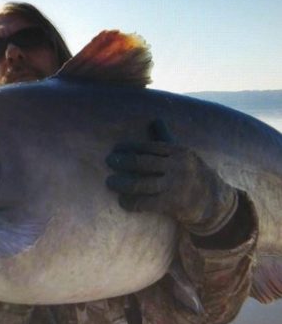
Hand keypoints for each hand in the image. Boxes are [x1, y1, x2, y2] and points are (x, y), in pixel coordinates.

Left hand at [105, 120, 237, 234]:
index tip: (116, 148)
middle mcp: (177, 166)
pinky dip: (131, 202)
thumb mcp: (182, 154)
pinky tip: (122, 201)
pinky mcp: (172, 204)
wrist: (214, 201)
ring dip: (122, 183)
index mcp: (178, 151)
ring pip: (140, 183)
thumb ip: (165, 139)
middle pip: (142, 162)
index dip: (130, 147)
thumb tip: (155, 119)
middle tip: (108, 161)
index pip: (149, 146)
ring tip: (110, 182)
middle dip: (122, 161)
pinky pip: (145, 202)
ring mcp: (175, 186)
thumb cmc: (192, 173)